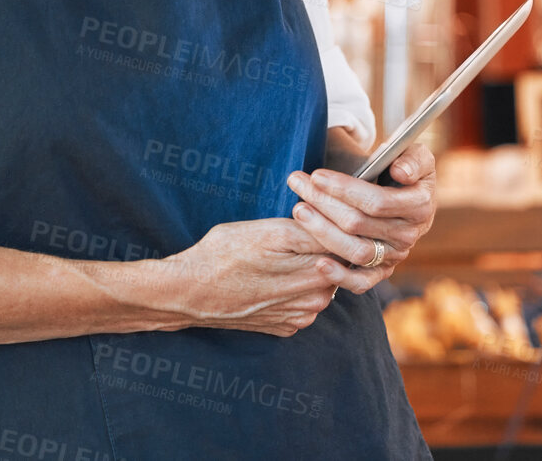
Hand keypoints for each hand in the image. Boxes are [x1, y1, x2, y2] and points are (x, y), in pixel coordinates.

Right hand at [156, 219, 384, 336]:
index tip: (339, 215)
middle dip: (330, 248)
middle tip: (303, 231)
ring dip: (313, 267)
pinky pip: (304, 302)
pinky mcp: (285, 326)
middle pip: (340, 267)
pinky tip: (274, 274)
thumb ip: (314, 232)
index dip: (347, 228)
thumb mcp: (268, 231)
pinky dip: (297, 287)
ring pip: (322, 284)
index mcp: (316, 273)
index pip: (352, 248)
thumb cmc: (223, 255)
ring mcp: (300, 317)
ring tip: (283, 253)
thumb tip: (347, 229)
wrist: (188, 293)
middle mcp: (314, 301)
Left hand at [285, 144, 437, 284]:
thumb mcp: (415, 155)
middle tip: (297, 184)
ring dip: (322, 232)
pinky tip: (319, 263)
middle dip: (323, 202)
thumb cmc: (404, 169)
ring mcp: (395, 256)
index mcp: (419, 206)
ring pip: (356, 251)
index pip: (377, 202)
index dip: (345, 189)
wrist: (406, 195)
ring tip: (299, 210)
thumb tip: (401, 172)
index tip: (317, 175)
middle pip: (358, 224)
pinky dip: (340, 277)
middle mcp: (409, 235)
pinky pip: (361, 283)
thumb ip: (413, 159)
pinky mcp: (382, 271)